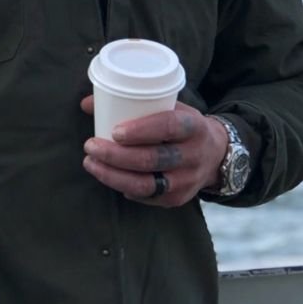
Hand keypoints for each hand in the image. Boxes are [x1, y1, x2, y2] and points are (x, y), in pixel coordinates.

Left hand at [79, 95, 228, 206]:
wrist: (215, 155)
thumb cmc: (181, 126)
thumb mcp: (169, 107)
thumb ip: (134, 103)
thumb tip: (87, 103)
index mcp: (193, 126)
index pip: (168, 127)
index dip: (141, 130)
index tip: (114, 131)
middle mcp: (193, 155)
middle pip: (152, 159)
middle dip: (116, 155)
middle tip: (90, 146)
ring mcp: (186, 181)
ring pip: (146, 184)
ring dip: (113, 175)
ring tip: (90, 163)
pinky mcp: (177, 199)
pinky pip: (146, 197)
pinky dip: (123, 187)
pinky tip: (108, 176)